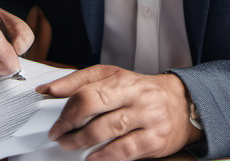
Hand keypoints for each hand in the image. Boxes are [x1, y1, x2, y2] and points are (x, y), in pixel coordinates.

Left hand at [37, 65, 202, 160]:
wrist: (182, 103)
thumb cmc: (140, 91)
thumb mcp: (111, 77)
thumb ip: (78, 81)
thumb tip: (47, 89)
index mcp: (122, 79)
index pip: (86, 92)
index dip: (65, 109)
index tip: (54, 121)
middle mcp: (136, 97)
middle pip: (94, 107)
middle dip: (70, 125)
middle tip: (58, 135)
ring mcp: (148, 118)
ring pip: (107, 130)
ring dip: (82, 141)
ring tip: (70, 145)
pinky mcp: (155, 140)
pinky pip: (125, 150)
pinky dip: (104, 156)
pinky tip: (92, 158)